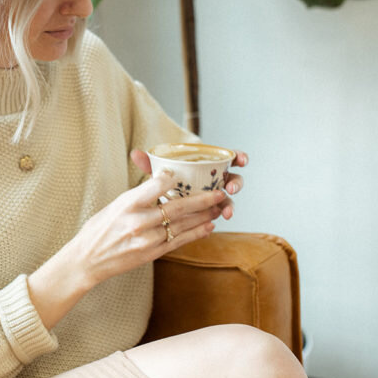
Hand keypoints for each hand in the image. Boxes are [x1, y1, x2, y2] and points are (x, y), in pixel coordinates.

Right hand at [72, 168, 223, 288]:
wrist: (87, 260)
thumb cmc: (99, 229)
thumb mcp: (115, 204)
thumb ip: (139, 195)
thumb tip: (162, 181)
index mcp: (127, 204)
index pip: (157, 185)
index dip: (172, 178)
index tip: (182, 173)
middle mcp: (139, 222)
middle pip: (178, 207)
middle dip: (203, 199)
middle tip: (220, 191)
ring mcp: (147, 239)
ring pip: (183, 224)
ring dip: (204, 215)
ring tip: (219, 207)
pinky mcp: (152, 254)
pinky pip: (179, 241)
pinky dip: (196, 233)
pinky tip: (208, 226)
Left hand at [130, 148, 247, 220]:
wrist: (160, 202)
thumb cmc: (162, 182)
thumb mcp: (156, 172)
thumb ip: (149, 163)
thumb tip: (134, 154)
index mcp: (208, 164)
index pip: (229, 158)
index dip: (239, 157)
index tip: (242, 160)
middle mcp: (215, 180)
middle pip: (233, 179)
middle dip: (236, 183)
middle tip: (231, 188)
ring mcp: (214, 197)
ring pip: (228, 200)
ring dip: (230, 205)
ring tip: (226, 213)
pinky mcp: (210, 212)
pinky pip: (218, 215)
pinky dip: (217, 218)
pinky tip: (214, 224)